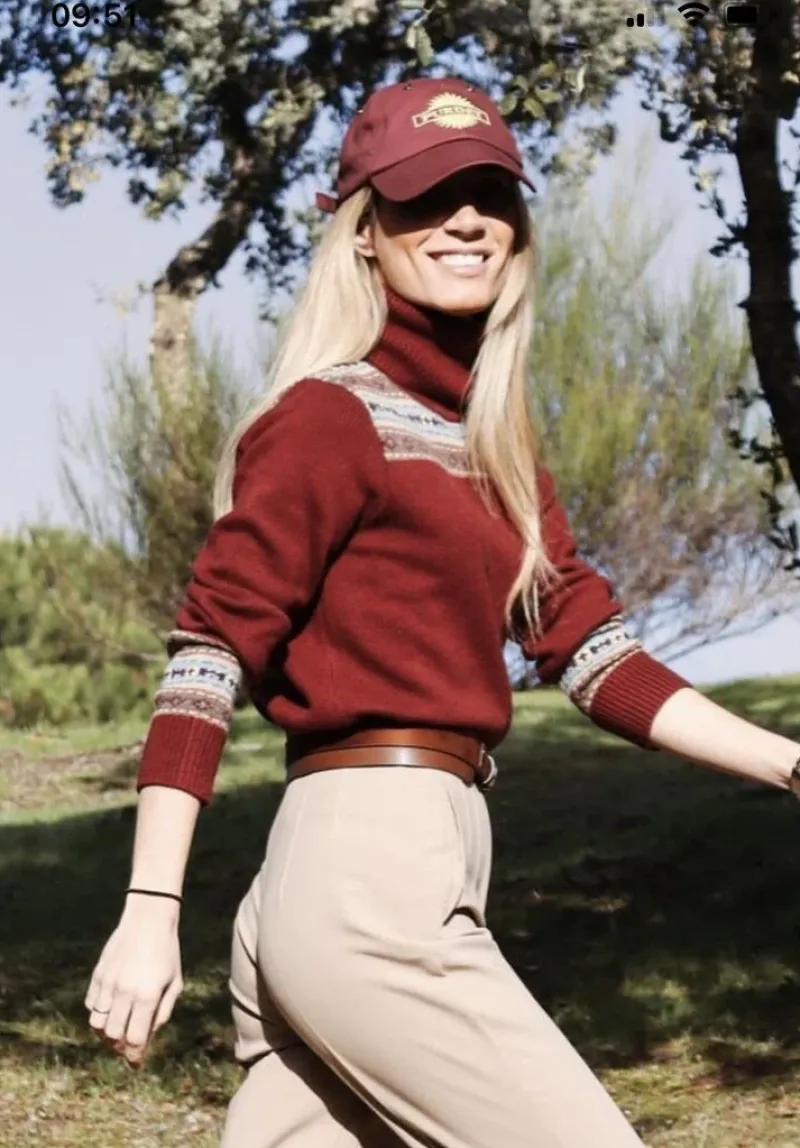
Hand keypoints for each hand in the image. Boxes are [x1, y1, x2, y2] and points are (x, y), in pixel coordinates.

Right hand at [84, 898, 182, 1067]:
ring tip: (117, 1029)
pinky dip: (97, 1013)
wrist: (148, 919)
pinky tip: (110, 1009)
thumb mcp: (174, 982)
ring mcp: (108, 983)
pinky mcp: (97, 975)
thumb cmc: (167, 952)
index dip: (135, 1056)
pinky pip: (90, 1005)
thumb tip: (148, 1037)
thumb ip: (162, 1012)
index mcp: (147, 996)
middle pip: (113, 1036)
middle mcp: (125, 992)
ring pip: (97, 1024)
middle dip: (120, 1046)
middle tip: (127, 1046)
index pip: (135, 1039)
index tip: (136, 1063)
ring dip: (106, 1033)